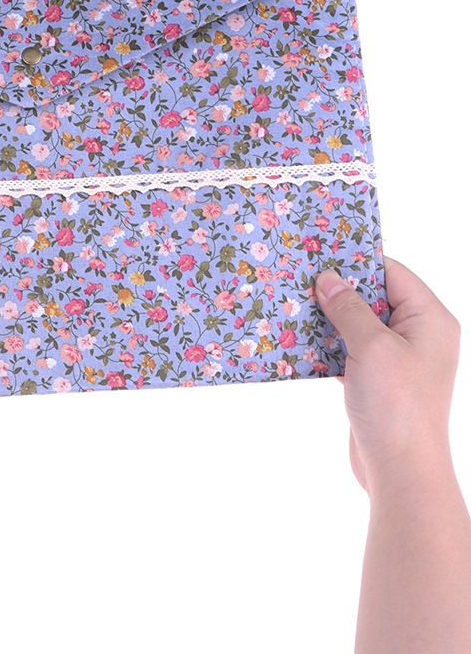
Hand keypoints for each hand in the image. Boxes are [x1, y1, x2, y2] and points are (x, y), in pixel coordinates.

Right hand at [315, 256, 460, 493]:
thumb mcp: (371, 347)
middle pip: (373, 298)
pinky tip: (298, 340)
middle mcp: (417, 335)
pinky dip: (326, 346)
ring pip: (357, 326)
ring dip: (328, 319)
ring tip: (293, 304)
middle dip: (337, 291)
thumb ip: (350, 308)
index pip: (392, 273)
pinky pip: (348, 351)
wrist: (401, 470)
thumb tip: (329, 279)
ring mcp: (396, 360)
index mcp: (429, 319)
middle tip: (300, 277)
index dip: (357, 262)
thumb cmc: (396, 405)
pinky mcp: (376, 380)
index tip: (321, 253)